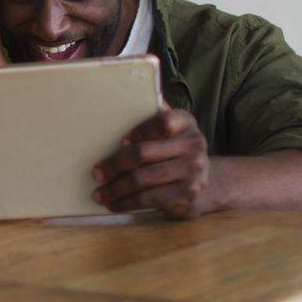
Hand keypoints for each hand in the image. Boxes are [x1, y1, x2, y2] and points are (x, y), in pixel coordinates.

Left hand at [91, 106, 212, 218]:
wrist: (205, 183)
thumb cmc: (174, 151)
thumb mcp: (170, 131)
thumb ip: (153, 116)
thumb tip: (124, 97)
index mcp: (185, 122)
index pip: (162, 122)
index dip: (139, 131)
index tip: (120, 142)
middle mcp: (194, 144)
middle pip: (143, 153)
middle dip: (114, 165)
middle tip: (96, 174)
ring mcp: (193, 171)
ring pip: (143, 179)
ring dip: (116, 189)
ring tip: (100, 194)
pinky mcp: (188, 194)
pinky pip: (150, 199)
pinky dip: (128, 203)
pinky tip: (115, 205)